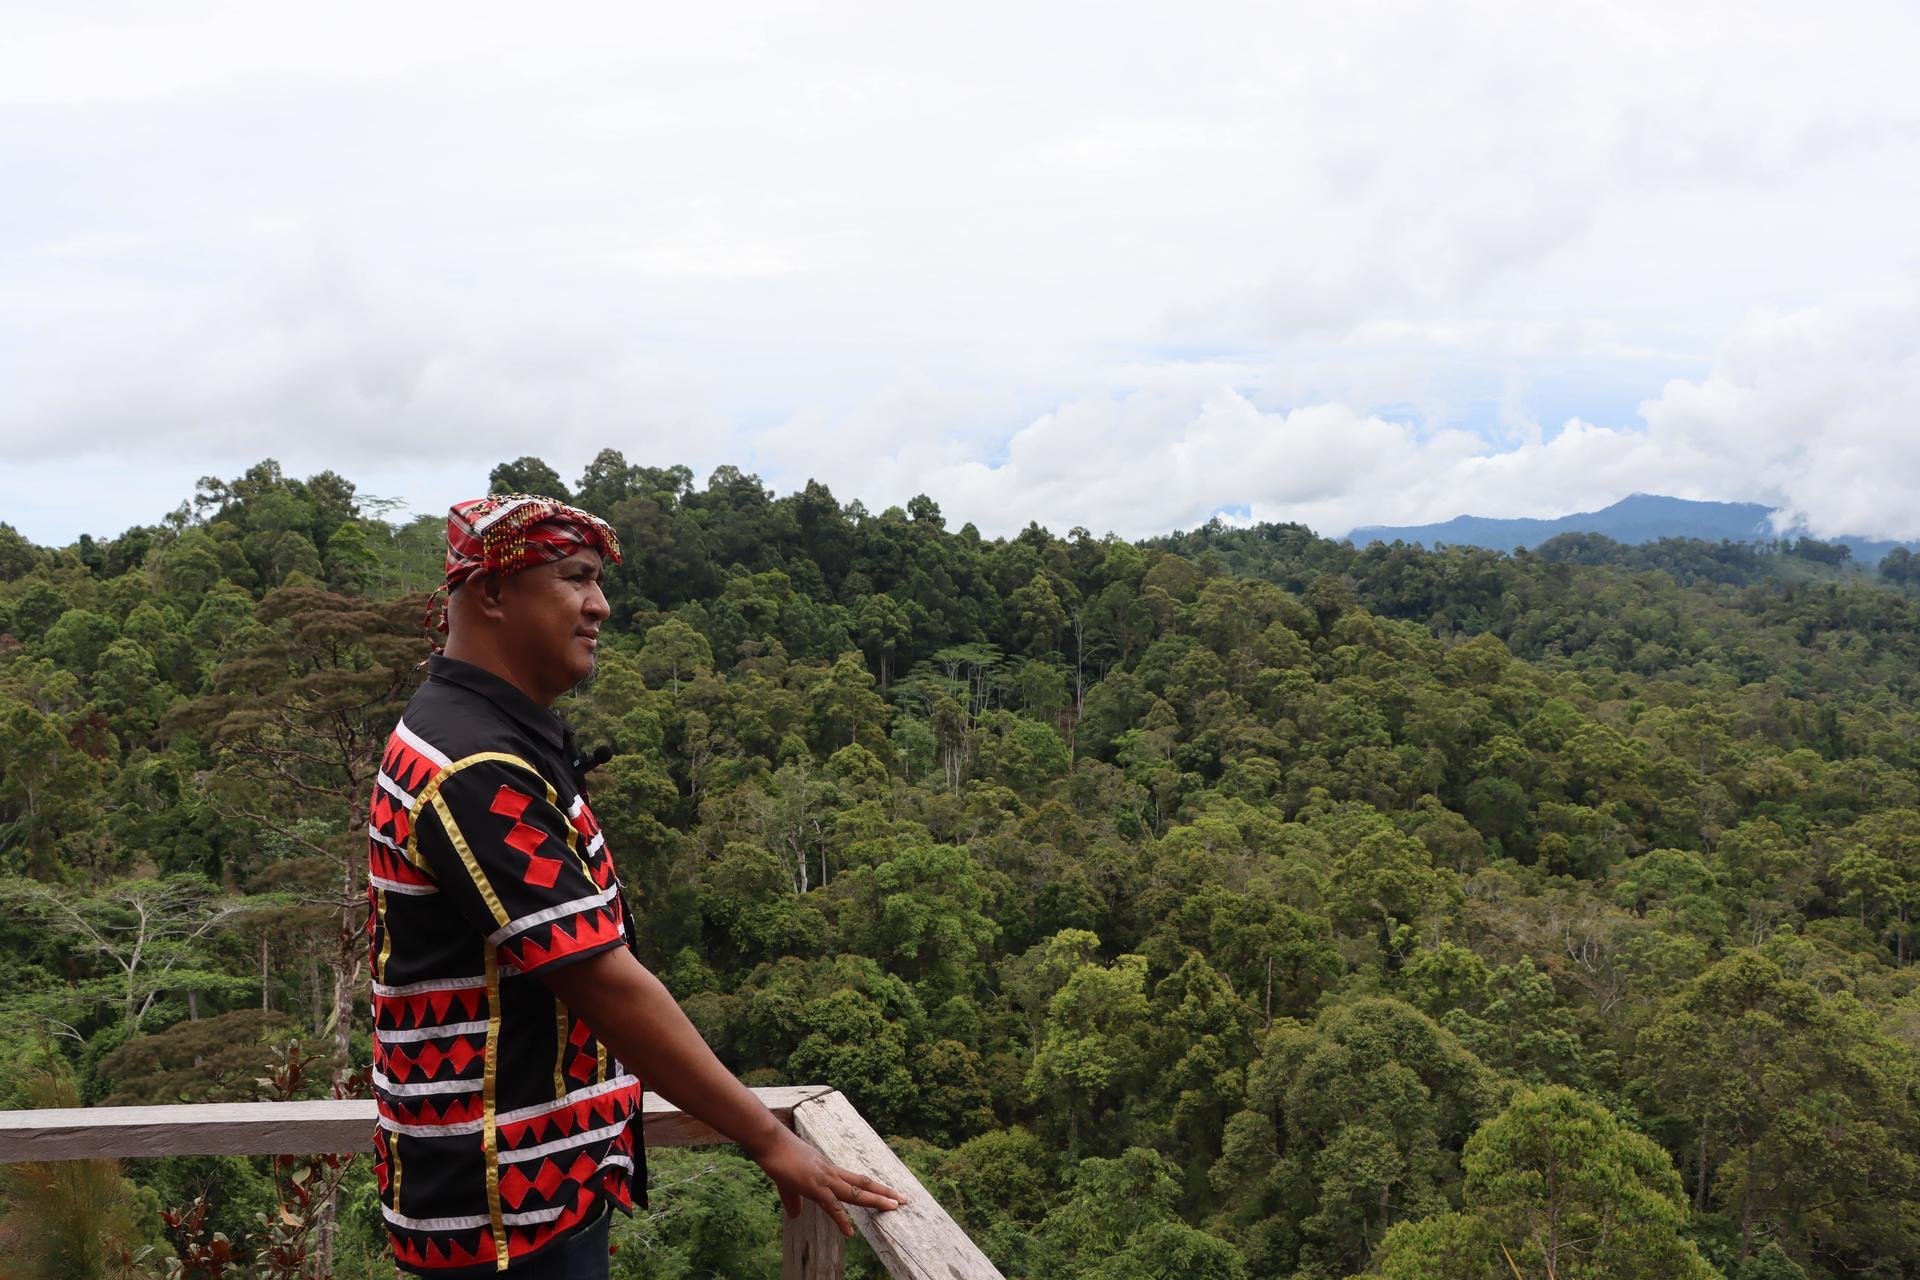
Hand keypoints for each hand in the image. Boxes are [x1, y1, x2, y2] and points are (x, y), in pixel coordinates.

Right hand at [746, 1125, 908, 1237]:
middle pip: (863, 1183)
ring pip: (855, 1192)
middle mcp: (831, 1172)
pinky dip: (841, 1219)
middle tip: (903, 1200)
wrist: (769, 1141)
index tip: (888, 1194)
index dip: (872, 1188)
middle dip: (883, 1193)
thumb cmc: (777, 1156)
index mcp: (827, 1170)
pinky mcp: (813, 1185)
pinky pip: (831, 1205)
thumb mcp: (788, 1183)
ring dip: (875, 1200)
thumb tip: (796, 1215)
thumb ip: (794, 1200)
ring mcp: (824, 1178)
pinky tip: (850, 1232)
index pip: (855, 1180)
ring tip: (893, 1207)